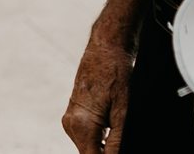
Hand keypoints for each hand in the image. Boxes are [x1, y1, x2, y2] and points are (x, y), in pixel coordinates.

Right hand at [61, 35, 130, 151]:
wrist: (105, 49)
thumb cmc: (115, 75)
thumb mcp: (123, 112)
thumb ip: (117, 142)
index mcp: (81, 124)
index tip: (121, 152)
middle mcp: (71, 124)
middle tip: (123, 144)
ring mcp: (70, 119)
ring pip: (88, 148)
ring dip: (104, 150)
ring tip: (121, 138)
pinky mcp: (74, 114)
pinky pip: (87, 137)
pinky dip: (101, 141)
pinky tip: (113, 133)